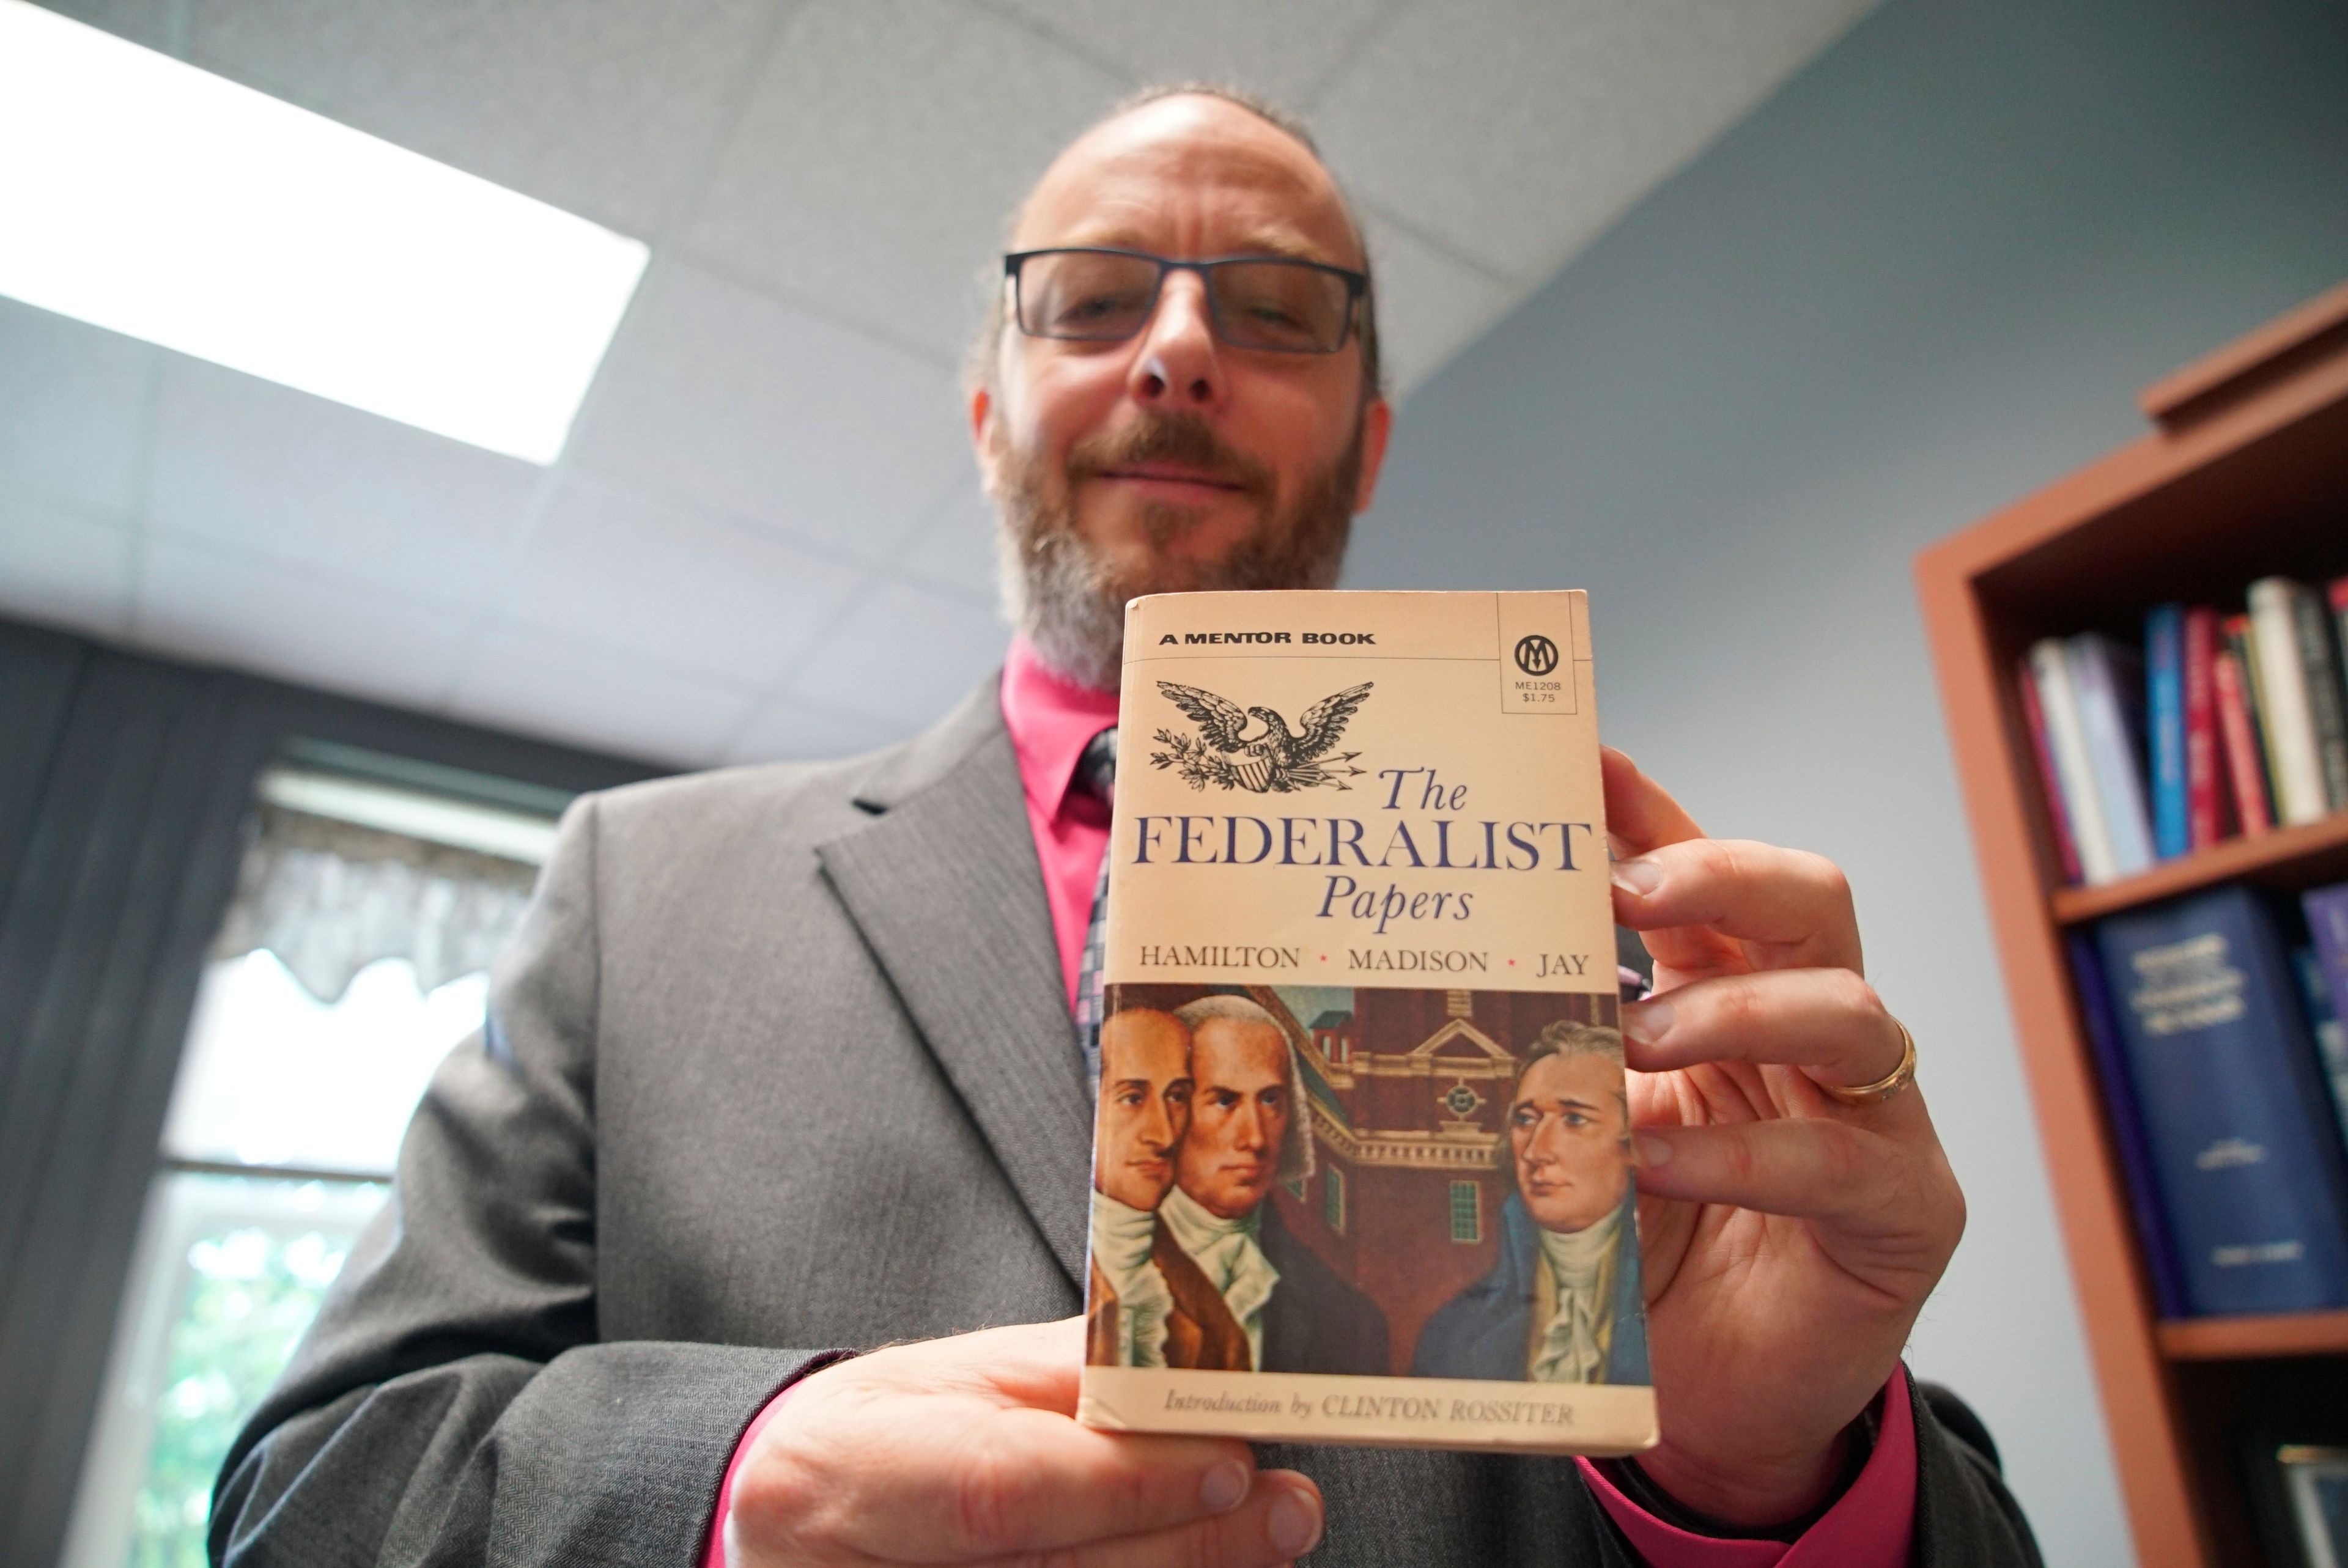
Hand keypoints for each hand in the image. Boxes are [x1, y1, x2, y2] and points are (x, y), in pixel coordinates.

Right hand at [725, 1318, 1324, 1566]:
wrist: (785, 1524)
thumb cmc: (882, 1442)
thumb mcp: (958, 1381)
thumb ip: (1076, 1377)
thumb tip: (1205, 1372)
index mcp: (849, 1473)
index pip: (1005, 1491)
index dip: (1127, 1487)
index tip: (1231, 1459)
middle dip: (1190, 1546)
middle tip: (1288, 1508)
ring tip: (1266, 1533)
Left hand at [1602, 748, 1963, 1526]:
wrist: (1714, 1406)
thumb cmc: (1647, 1252)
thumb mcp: (1585, 1137)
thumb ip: (1556, 1059)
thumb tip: (1461, 979)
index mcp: (1732, 993)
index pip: (1703, 875)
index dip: (1651, 812)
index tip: (1583, 761)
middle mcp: (1812, 1034)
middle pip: (1807, 901)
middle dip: (1720, 874)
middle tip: (1631, 890)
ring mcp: (1874, 1114)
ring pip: (1846, 1007)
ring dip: (1734, 1011)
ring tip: (1638, 1039)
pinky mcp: (1902, 1208)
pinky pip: (1835, 1157)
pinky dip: (1739, 1153)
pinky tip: (1656, 1165)